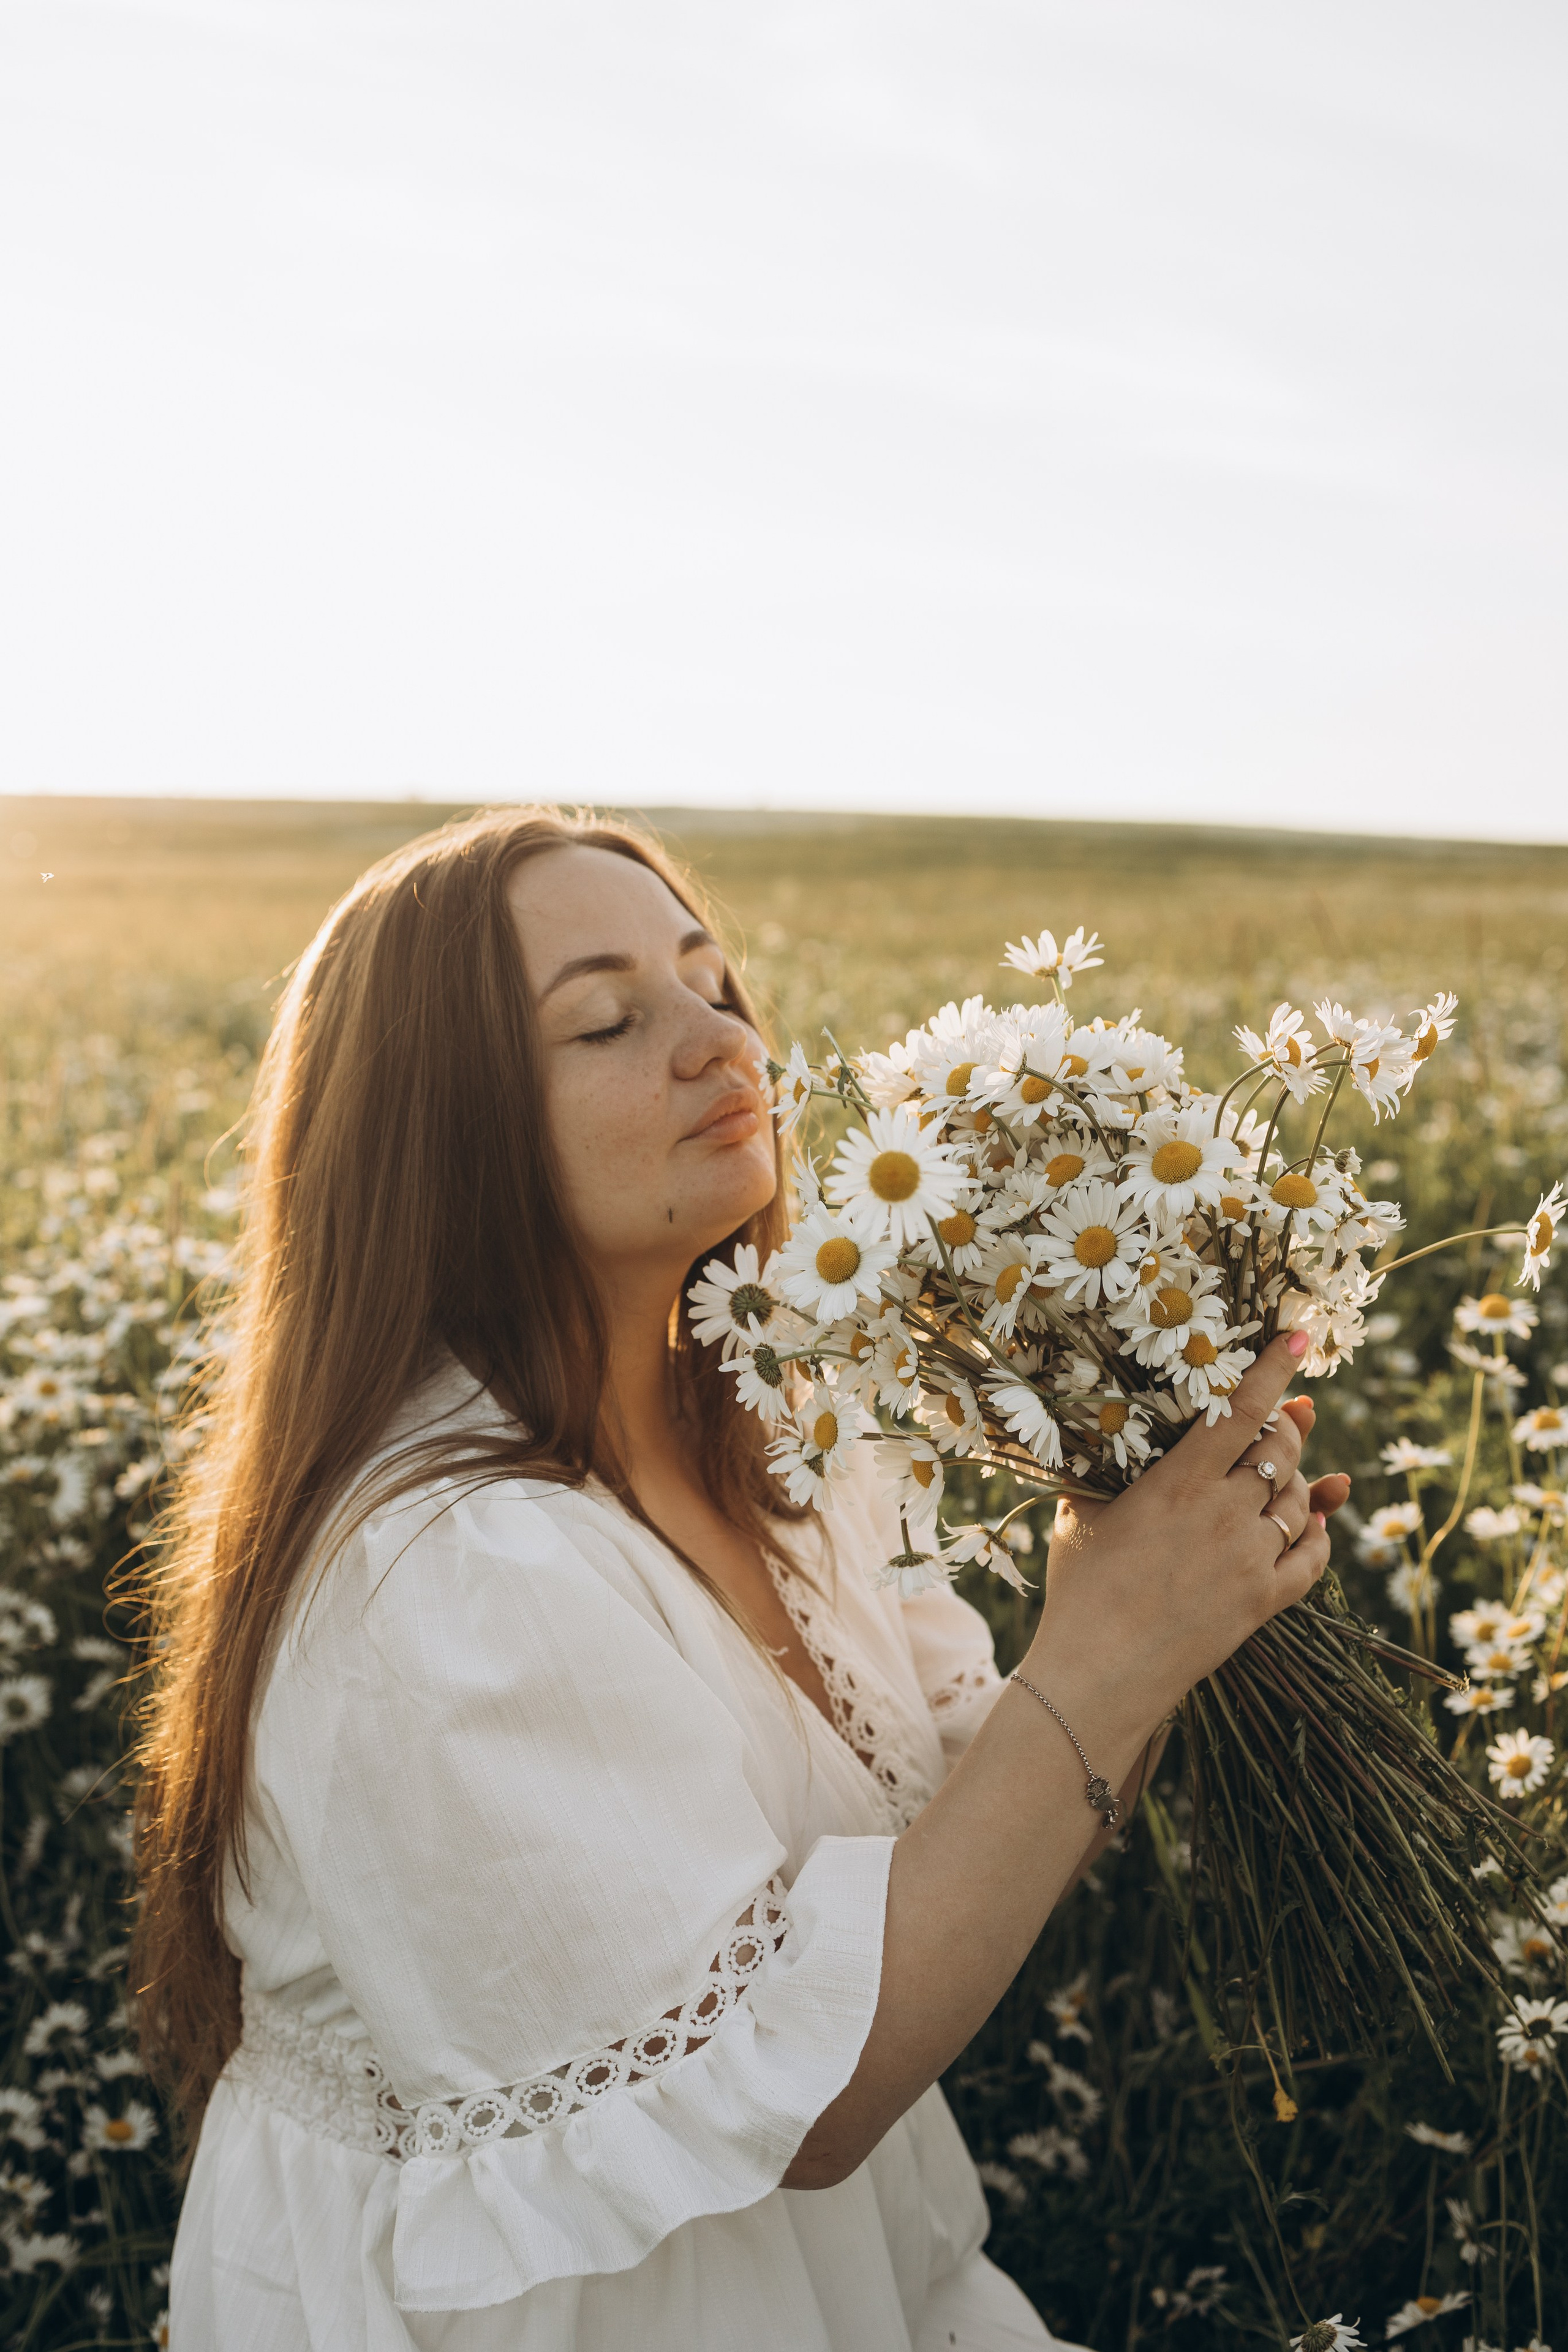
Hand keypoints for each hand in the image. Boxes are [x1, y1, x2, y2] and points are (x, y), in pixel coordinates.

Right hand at [1025, 1334, 1350, 1751]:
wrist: (1097, 1673)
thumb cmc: (1078, 1590)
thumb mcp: (1083, 1513)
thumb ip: (1108, 1468)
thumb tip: (1109, 1431)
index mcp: (1176, 1484)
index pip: (1241, 1412)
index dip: (1274, 1370)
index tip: (1300, 1336)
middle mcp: (1222, 1514)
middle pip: (1279, 1451)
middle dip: (1286, 1428)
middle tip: (1284, 1416)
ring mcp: (1249, 1560)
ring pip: (1296, 1498)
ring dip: (1294, 1479)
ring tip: (1277, 1471)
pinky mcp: (1263, 1603)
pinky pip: (1312, 1556)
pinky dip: (1315, 1530)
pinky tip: (1309, 1519)